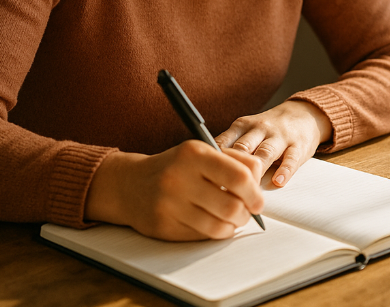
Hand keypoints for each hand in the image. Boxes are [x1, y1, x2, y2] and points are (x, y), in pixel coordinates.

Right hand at [84, 141, 263, 240]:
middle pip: (232, 206)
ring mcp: (169, 204)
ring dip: (233, 226)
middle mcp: (180, 178)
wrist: (129, 185)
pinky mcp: (164, 226)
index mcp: (194, 154)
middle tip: (247, 212)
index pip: (239, 175)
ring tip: (232, 219)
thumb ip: (234, 160)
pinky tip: (213, 224)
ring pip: (219, 226)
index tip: (258, 200)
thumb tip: (260, 178)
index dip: (255, 192)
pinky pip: (202, 236)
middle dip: (246, 213)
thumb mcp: (201, 152)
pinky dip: (215, 233)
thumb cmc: (174, 167)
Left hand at [216, 100, 331, 186]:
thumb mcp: (247, 131)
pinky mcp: (298, 146)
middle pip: (243, 148)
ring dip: (256, 171)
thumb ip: (230, 147)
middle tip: (223, 189)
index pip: (224, 141)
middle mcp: (260, 129)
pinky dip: (284, 171)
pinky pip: (291, 159)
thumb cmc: (268, 130)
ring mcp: (280, 137)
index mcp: (243, 126)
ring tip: (248, 189)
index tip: (204, 179)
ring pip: (265, 153)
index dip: (214, 160)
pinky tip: (278, 182)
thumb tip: (205, 171)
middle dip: (233, 167)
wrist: (304, 114)